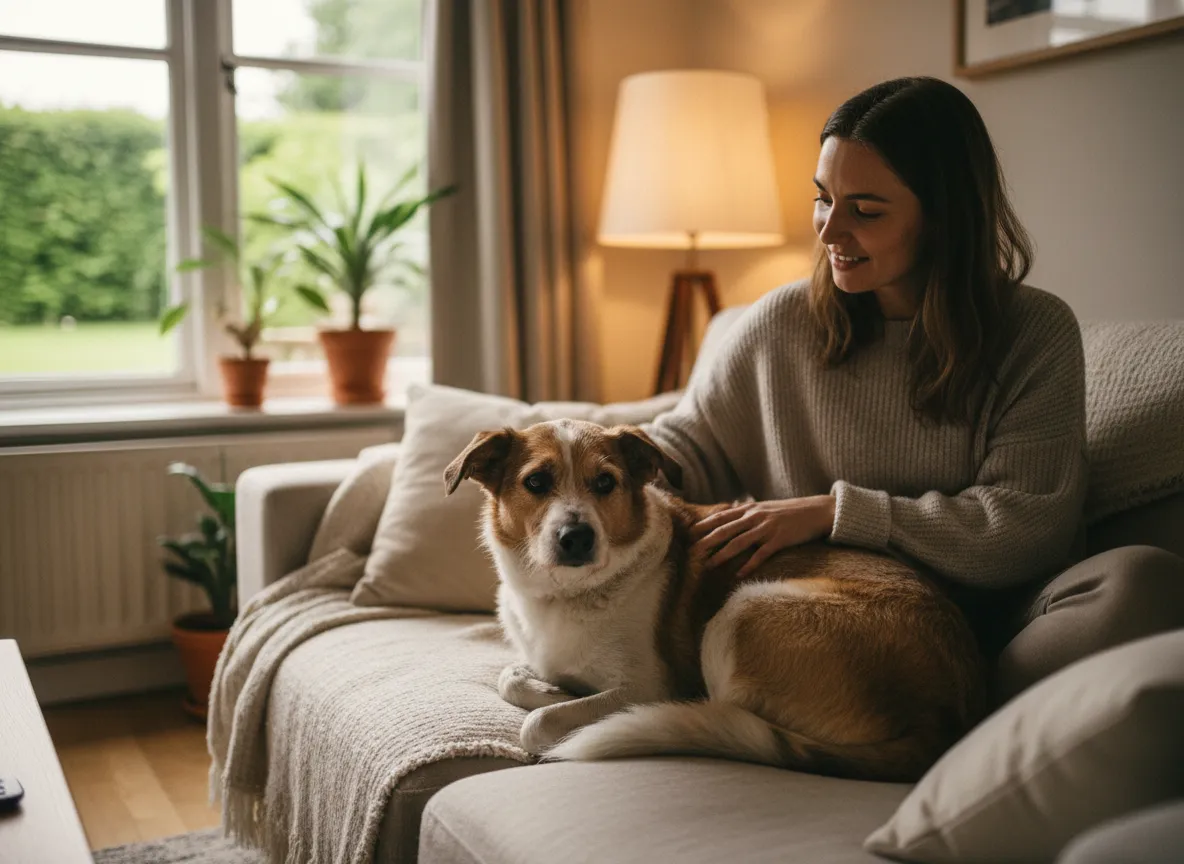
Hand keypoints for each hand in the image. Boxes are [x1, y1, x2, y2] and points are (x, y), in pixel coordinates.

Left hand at [691, 495, 835, 577]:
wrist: (818, 511)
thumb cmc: (791, 511)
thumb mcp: (767, 507)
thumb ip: (749, 512)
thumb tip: (732, 513)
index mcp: (751, 509)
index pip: (722, 516)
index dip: (705, 524)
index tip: (690, 532)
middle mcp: (755, 516)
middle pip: (725, 529)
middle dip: (706, 541)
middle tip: (691, 551)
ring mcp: (767, 528)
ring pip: (738, 542)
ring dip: (722, 554)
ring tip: (709, 565)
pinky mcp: (779, 540)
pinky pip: (760, 554)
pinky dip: (748, 565)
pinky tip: (738, 575)